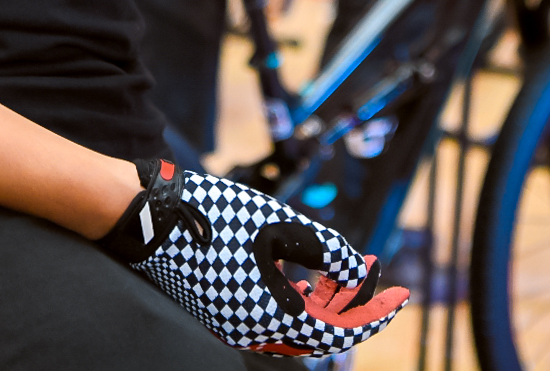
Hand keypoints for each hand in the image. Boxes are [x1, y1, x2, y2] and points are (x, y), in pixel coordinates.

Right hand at [97, 160, 407, 354]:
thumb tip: (359, 269)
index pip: (339, 332)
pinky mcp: (219, 313)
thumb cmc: (214, 217)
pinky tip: (302, 274)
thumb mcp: (280, 226)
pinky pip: (271, 318)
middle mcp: (252, 333)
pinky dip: (296, 300)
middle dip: (352, 304)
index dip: (375, 314)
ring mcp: (232, 326)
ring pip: (295, 327)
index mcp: (271, 318)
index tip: (401, 294)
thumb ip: (327, 251)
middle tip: (374, 273)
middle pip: (319, 333)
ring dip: (324, 302)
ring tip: (342, 270)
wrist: (148, 217)